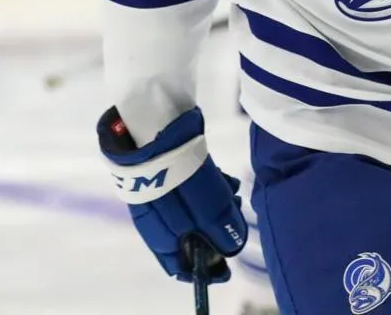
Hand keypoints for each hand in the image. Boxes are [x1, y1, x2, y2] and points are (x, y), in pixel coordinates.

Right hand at [99, 106, 246, 281]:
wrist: (155, 121)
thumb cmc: (179, 171)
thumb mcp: (206, 207)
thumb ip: (220, 229)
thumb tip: (232, 248)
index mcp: (157, 233)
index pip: (177, 264)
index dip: (202, 269)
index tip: (226, 268)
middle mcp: (153, 216)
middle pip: (188, 236)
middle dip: (216, 232)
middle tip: (236, 218)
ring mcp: (157, 190)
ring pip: (192, 209)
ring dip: (217, 206)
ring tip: (235, 194)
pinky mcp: (166, 168)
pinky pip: (191, 187)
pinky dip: (209, 187)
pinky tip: (225, 178)